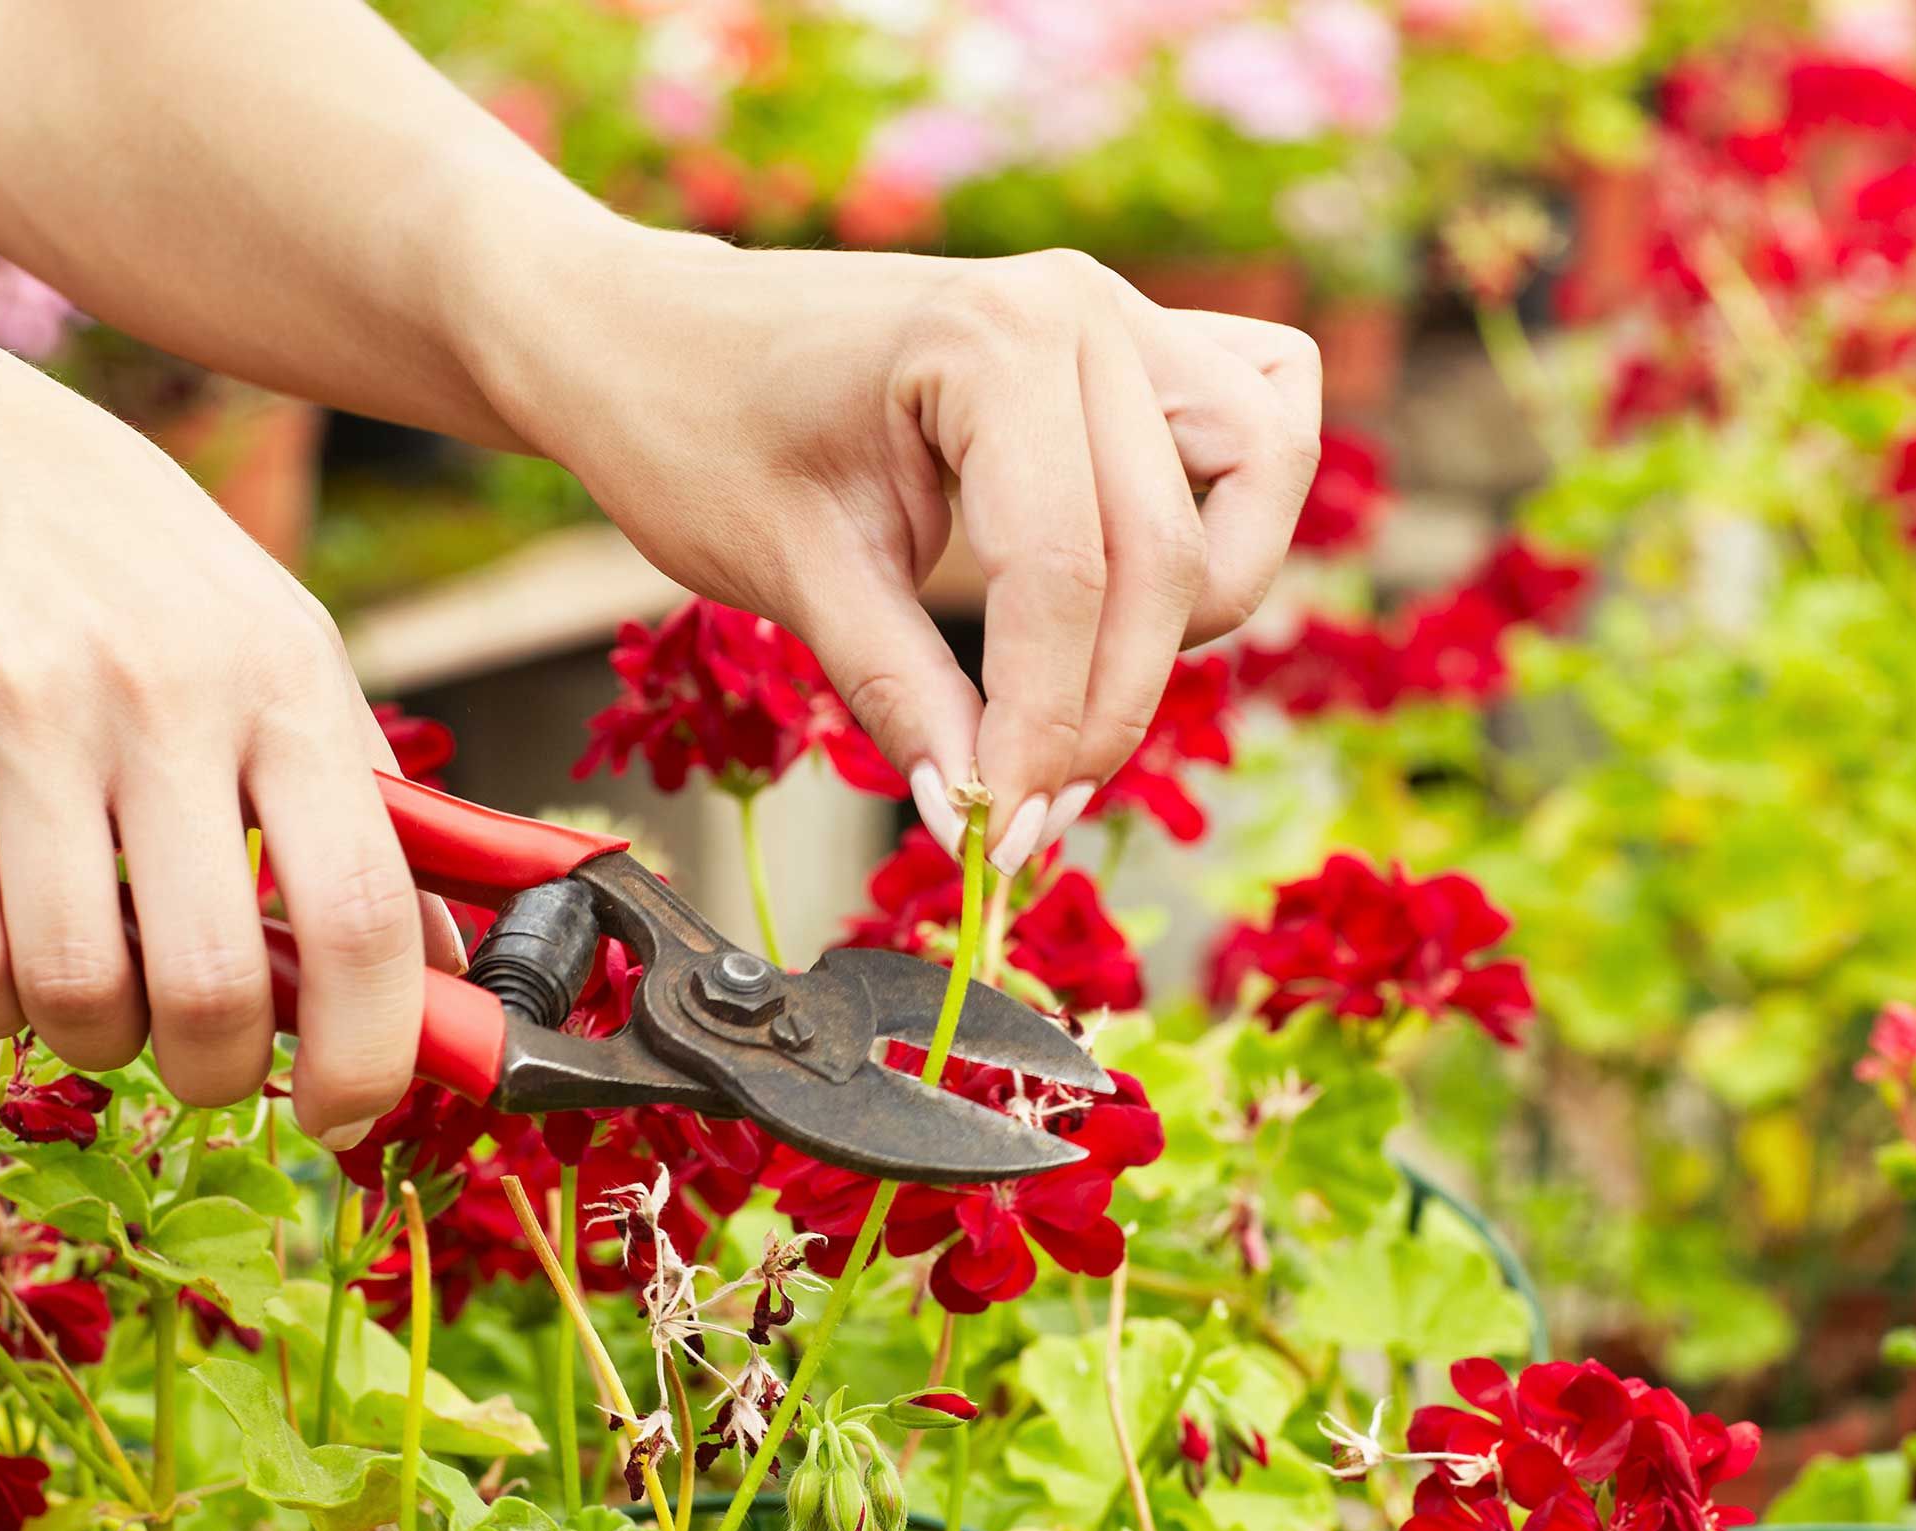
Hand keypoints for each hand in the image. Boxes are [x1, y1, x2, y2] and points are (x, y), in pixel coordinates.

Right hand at [0, 294, 461, 1142]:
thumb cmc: (121, 563)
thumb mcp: (274, 639)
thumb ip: (362, 799)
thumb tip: (448, 968)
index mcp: (286, 679)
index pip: (365, 911)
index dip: (373, 1050)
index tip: (350, 1109)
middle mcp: (166, 699)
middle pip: (218, 983)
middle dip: (221, 1073)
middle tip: (209, 1061)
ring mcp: (25, 722)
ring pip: (76, 990)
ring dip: (99, 1045)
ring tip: (106, 1002)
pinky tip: (9, 968)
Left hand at [472, 229, 1319, 870]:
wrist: (654, 335)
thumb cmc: (698, 430)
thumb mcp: (792, 575)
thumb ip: (900, 692)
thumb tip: (978, 812)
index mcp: (989, 341)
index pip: (1063, 575)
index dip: (1045, 730)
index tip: (1000, 839)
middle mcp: (1080, 306)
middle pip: (1168, 553)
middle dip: (1107, 707)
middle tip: (1029, 810)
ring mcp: (1120, 312)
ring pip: (1259, 476)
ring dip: (1197, 606)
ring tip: (1084, 688)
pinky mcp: (1134, 341)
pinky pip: (1261, 416)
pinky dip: (1237, 504)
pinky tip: (1150, 580)